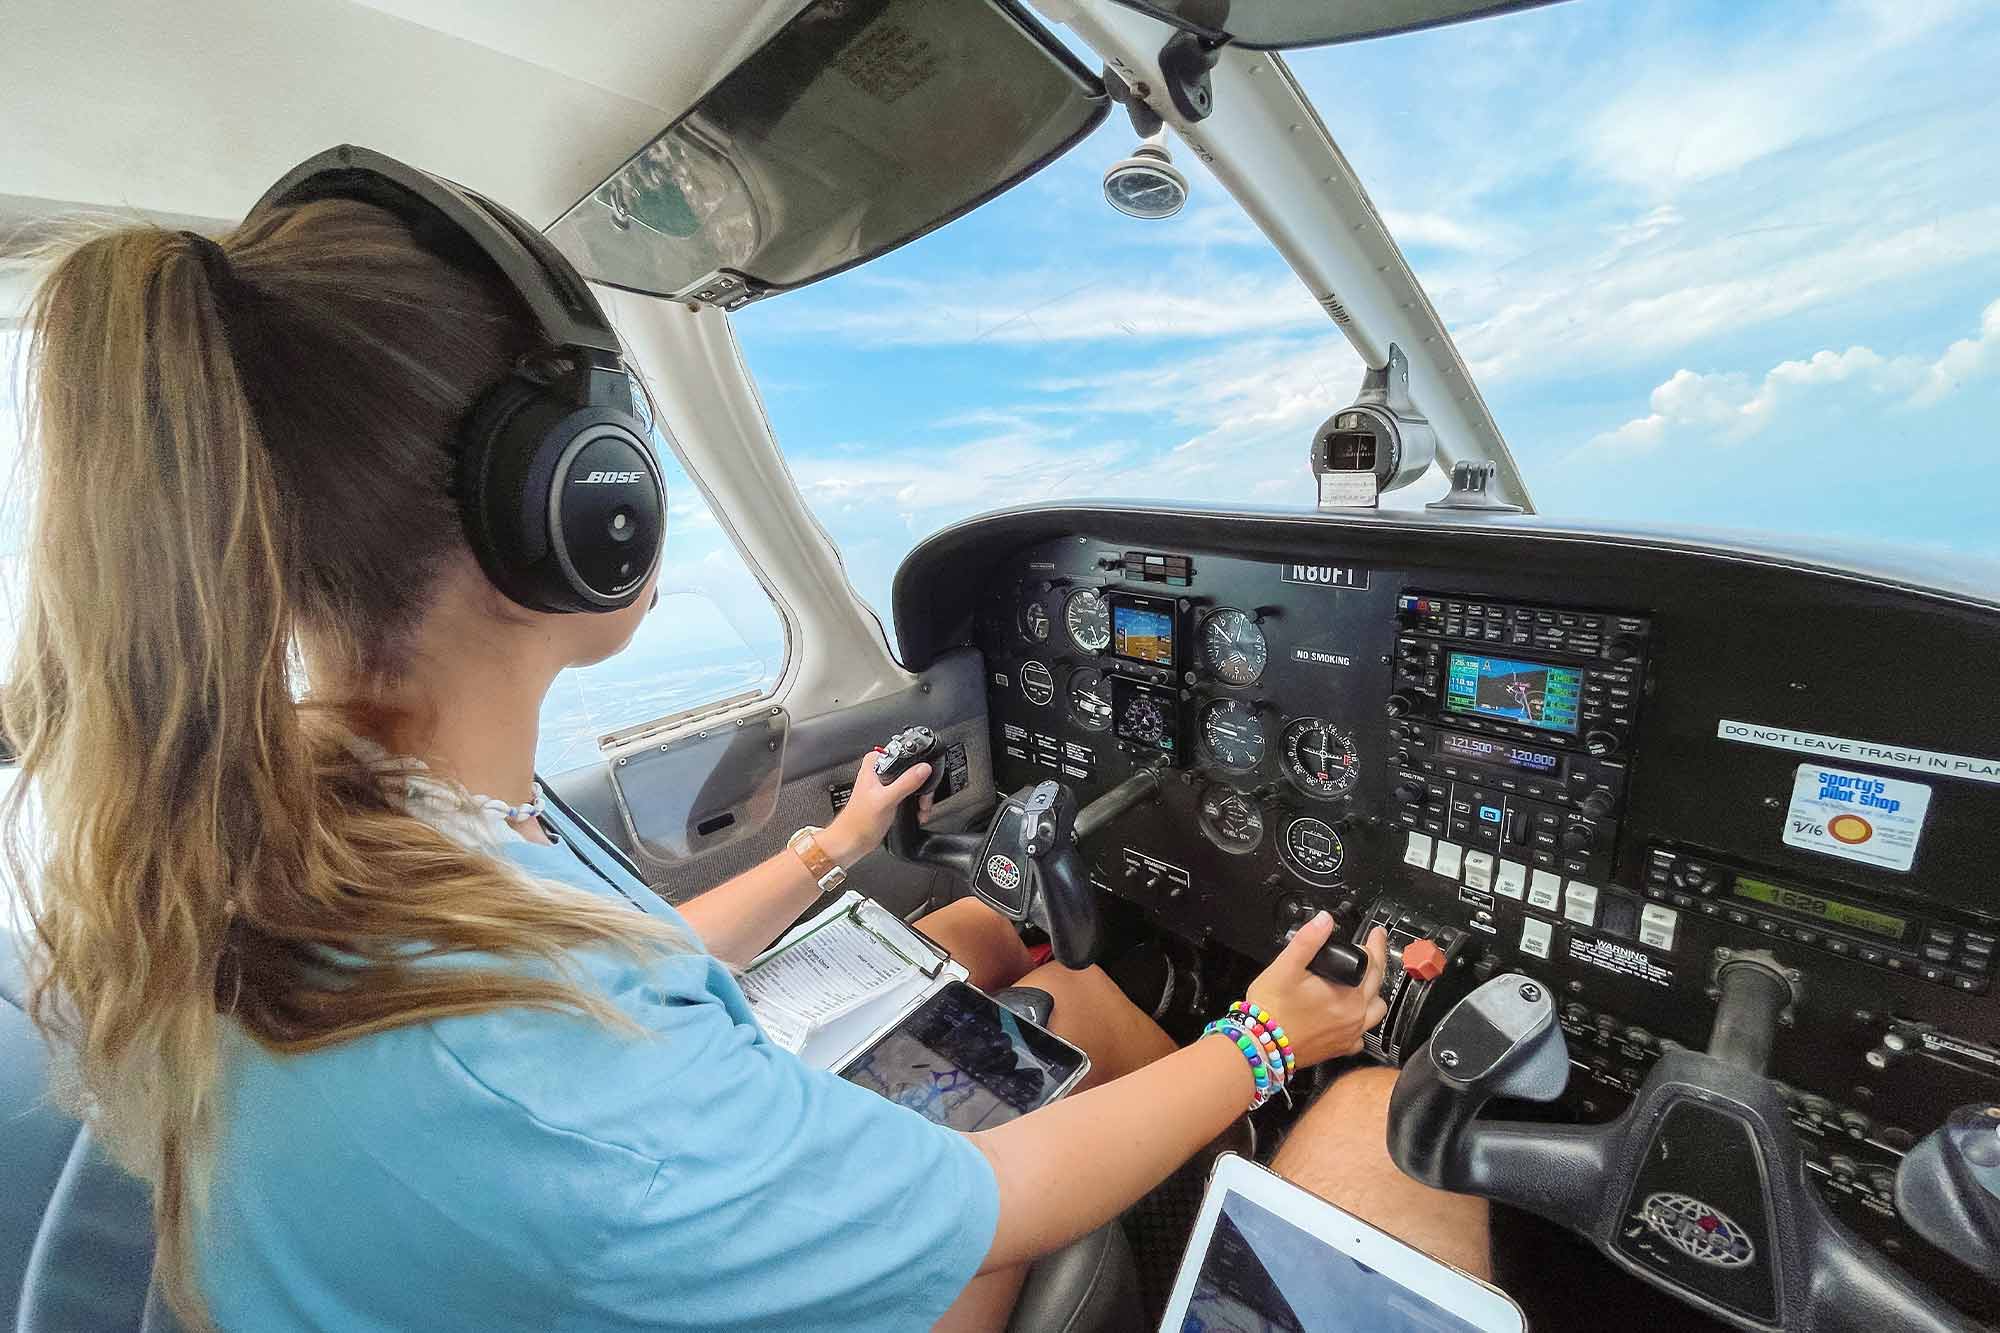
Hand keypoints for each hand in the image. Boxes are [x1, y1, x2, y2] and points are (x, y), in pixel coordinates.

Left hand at [822, 752, 932, 865]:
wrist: (853, 840)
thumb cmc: (858, 821)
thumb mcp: (886, 799)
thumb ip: (906, 782)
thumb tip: (923, 768)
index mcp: (875, 764)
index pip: (902, 752)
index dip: (917, 762)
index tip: (925, 773)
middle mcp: (881, 771)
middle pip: (911, 768)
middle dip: (921, 784)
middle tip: (923, 797)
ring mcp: (887, 784)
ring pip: (913, 782)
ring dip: (921, 796)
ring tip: (921, 808)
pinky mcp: (891, 796)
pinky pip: (911, 794)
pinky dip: (917, 803)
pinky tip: (918, 812)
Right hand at [1244, 916, 1389, 1068]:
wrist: (1259, 1044)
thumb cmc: (1271, 1009)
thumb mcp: (1286, 966)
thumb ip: (1308, 940)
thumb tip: (1324, 920)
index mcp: (1346, 994)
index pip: (1373, 962)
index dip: (1374, 943)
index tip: (1376, 934)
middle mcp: (1354, 1015)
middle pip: (1378, 984)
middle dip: (1377, 964)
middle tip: (1372, 951)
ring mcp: (1349, 1034)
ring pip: (1376, 1011)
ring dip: (1373, 995)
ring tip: (1364, 984)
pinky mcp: (1339, 1048)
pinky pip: (1361, 1036)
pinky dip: (1360, 1023)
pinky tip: (1348, 1016)